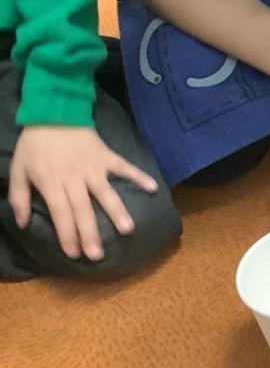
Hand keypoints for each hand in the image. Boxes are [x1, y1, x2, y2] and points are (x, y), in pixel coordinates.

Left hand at [8, 127, 158, 261]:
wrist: (54, 112)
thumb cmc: (34, 145)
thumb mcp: (18, 170)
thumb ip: (19, 197)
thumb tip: (24, 223)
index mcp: (51, 183)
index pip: (60, 214)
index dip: (67, 235)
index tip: (74, 254)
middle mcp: (74, 178)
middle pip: (82, 210)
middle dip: (90, 233)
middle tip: (98, 255)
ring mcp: (93, 167)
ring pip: (106, 192)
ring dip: (116, 211)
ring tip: (128, 229)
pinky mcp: (107, 156)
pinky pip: (125, 167)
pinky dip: (139, 176)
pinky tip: (153, 187)